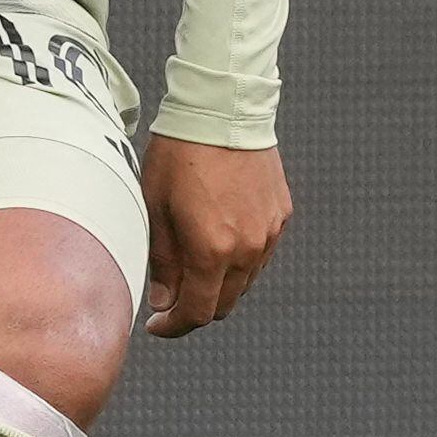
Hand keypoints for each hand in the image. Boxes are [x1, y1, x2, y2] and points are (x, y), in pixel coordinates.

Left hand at [139, 138, 289, 337]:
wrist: (222, 110)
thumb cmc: (179, 155)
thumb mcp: (156, 208)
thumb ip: (162, 261)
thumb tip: (162, 301)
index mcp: (213, 251)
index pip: (198, 312)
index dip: (174, 326)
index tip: (156, 324)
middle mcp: (248, 248)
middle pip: (224, 303)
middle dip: (195, 309)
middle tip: (169, 300)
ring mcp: (269, 232)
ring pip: (244, 282)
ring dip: (218, 286)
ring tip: (191, 269)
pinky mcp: (281, 214)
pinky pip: (260, 253)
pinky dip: (239, 261)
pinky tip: (218, 243)